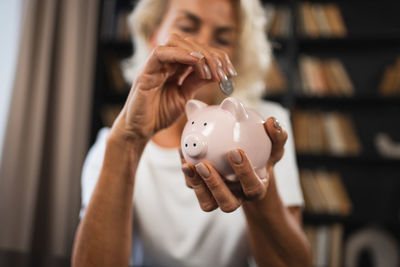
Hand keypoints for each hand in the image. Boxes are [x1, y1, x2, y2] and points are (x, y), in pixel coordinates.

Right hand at [110, 34, 236, 141]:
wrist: (140, 130)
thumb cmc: (159, 114)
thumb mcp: (184, 96)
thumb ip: (196, 82)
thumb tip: (215, 72)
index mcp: (176, 66)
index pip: (198, 51)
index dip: (217, 57)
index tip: (231, 72)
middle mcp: (166, 62)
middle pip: (190, 43)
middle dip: (211, 55)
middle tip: (224, 73)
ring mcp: (155, 65)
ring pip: (177, 41)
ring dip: (198, 53)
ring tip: (210, 71)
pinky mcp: (146, 71)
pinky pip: (161, 53)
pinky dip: (180, 54)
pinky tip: (196, 62)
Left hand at [180, 117, 287, 211]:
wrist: (249, 161)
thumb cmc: (262, 152)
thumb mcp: (272, 143)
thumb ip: (276, 134)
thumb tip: (271, 121)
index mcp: (256, 187)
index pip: (253, 187)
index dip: (244, 173)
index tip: (235, 151)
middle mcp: (237, 196)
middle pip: (227, 203)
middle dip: (215, 186)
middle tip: (204, 165)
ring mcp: (219, 197)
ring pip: (207, 202)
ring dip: (197, 184)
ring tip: (188, 164)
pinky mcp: (203, 191)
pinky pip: (193, 186)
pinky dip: (187, 172)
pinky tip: (182, 151)